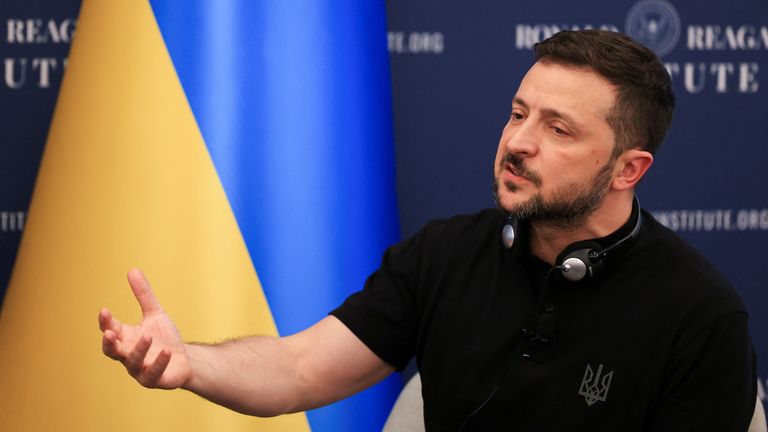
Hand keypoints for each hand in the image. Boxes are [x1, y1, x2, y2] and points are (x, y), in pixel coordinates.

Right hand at [99, 269, 191, 388]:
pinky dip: (158, 363)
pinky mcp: (155, 380)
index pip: (110, 329)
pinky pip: (153, 374)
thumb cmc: (164, 338)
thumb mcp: (155, 313)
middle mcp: (128, 355)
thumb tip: (132, 269)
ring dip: (139, 350)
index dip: (106, 322)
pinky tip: (166, 351)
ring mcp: (140, 369)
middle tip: (111, 333)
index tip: (104, 311)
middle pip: (112, 351)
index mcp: (125, 338)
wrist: (184, 359)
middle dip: (110, 343)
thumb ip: (144, 295)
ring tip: (148, 337)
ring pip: (133, 362)